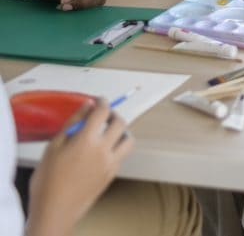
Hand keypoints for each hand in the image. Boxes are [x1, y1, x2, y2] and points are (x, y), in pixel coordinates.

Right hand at [26, 99, 132, 235]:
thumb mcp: (53, 147)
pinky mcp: (112, 175)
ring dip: (123, 132)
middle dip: (114, 115)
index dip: (102, 102)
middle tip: (105, 115)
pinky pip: (122, 156)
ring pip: (129, 140)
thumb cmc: (48, 179)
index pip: (102, 112)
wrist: (55, 209)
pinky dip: (117, 148)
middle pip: (121, 123)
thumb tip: (87, 106)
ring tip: (110, 133)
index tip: (99, 101)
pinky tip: (104, 151)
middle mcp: (104, 150)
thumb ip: (72, 124)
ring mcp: (111, 163)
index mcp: (87, 140)